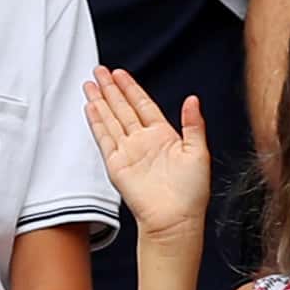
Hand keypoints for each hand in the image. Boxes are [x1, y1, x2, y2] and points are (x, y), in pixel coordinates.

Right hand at [83, 69, 207, 239]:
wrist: (175, 219)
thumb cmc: (191, 193)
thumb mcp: (199, 152)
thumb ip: (194, 124)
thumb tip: (193, 99)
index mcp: (165, 136)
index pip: (144, 105)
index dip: (131, 88)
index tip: (120, 74)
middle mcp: (144, 141)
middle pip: (123, 108)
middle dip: (111, 89)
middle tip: (99, 71)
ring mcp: (129, 152)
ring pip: (111, 119)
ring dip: (100, 101)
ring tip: (90, 84)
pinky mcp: (117, 165)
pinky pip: (104, 138)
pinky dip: (97, 123)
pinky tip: (90, 108)